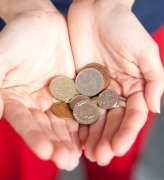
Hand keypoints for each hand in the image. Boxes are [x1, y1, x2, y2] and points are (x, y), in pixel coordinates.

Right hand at [0, 8, 80, 169]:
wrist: (41, 23)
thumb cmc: (17, 36)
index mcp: (16, 99)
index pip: (24, 123)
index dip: (34, 138)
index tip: (47, 152)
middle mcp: (35, 103)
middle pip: (46, 128)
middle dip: (57, 145)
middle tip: (68, 161)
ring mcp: (54, 98)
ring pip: (63, 123)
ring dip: (71, 140)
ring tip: (79, 156)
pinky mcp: (71, 91)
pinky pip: (78, 108)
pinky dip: (84, 122)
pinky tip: (91, 136)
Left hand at [68, 0, 163, 164]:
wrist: (97, 11)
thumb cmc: (124, 28)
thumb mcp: (145, 52)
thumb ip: (153, 80)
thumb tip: (155, 109)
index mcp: (132, 86)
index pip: (131, 116)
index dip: (126, 133)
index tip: (117, 148)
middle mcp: (114, 91)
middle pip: (112, 121)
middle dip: (106, 139)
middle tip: (99, 157)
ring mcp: (95, 89)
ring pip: (94, 118)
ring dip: (92, 136)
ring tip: (87, 153)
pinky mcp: (79, 83)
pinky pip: (78, 105)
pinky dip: (77, 121)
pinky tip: (75, 136)